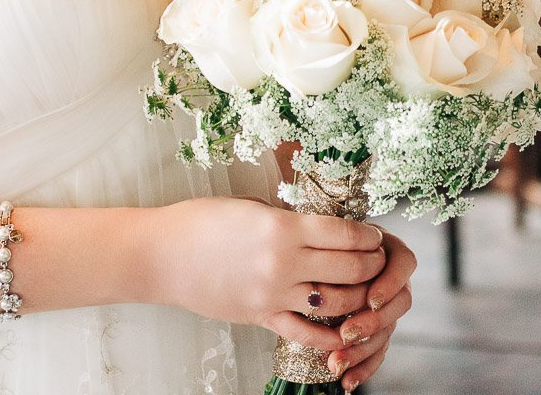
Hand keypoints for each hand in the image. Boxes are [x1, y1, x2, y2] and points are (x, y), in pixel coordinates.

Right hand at [156, 196, 385, 352]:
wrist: (163, 254)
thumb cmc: (201, 221)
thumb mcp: (249, 205)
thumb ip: (286, 218)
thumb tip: (315, 224)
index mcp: (282, 228)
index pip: (344, 233)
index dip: (367, 234)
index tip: (374, 233)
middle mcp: (283, 264)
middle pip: (349, 268)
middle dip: (371, 262)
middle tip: (378, 257)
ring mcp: (274, 295)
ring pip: (336, 302)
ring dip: (358, 295)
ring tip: (364, 286)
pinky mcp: (262, 317)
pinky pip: (306, 332)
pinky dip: (330, 334)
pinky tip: (344, 328)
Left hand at [325, 226, 416, 391]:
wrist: (315, 249)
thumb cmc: (322, 233)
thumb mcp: (329, 230)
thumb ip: (335, 242)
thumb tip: (323, 255)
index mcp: (387, 247)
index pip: (404, 263)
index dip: (391, 283)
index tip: (371, 298)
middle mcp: (392, 277)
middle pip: (399, 303)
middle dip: (372, 322)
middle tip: (346, 333)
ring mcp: (387, 305)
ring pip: (386, 331)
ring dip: (362, 350)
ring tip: (336, 362)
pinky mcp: (377, 329)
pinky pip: (377, 352)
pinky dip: (362, 369)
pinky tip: (347, 381)